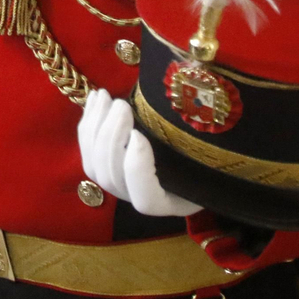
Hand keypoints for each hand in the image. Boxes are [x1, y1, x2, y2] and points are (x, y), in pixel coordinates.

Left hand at [77, 89, 198, 216]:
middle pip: (113, 177)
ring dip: (96, 127)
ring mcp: (118, 185)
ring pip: (94, 165)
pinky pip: (86, 150)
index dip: (137, 169)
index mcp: (172, 202)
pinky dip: (88, 123)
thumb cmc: (208, 152)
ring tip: (106, 96)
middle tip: (122, 105)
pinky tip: (96, 99)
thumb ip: (202, 138)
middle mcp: (140, 198)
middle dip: (112, 137)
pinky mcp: (102, 167)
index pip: (146, 198)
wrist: (193, 152)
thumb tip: (193, 98)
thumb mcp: (212, 151)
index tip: (139, 135)